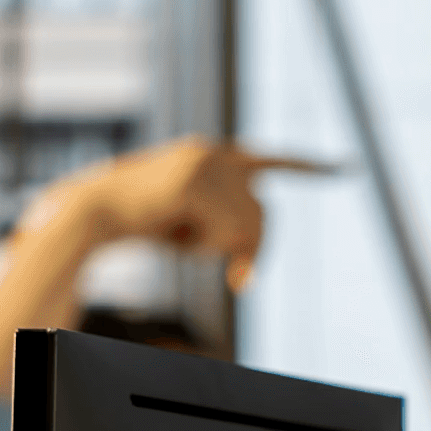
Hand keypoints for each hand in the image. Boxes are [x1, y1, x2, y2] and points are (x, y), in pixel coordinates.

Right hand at [48, 139, 324, 293]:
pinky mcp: (195, 178)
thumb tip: (250, 268)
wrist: (88, 214)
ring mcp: (206, 161)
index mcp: (213, 155)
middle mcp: (216, 152)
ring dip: (215, 248)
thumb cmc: (138, 223)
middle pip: (263, 215)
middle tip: (234, 278)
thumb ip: (228, 231)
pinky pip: (227, 231)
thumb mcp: (192, 230)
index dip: (308, 166)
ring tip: (176, 236)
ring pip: (248, 226)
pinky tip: (172, 233)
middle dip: (249, 252)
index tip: (342, 167)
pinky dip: (203, 246)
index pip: (271, 160)